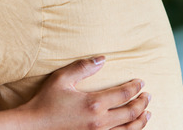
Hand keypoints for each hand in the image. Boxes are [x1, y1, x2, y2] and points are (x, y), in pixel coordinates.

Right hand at [19, 57, 150, 129]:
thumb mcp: (61, 79)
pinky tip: (132, 127)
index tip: (141, 82)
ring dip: (141, 120)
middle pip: (131, 112)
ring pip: (129, 129)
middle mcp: (100, 122)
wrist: (34, 127)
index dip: (135, 87)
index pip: (123, 94)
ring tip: (147, 113)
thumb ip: (83, 67)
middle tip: (148, 96)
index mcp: (93, 104)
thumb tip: (102, 59)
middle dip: (143, 103)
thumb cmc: (46, 101)